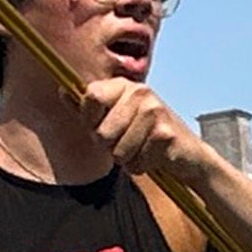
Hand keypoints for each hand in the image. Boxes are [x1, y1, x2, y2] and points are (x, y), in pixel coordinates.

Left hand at [87, 79, 206, 184]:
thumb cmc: (145, 136)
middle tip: (127, 142)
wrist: (189, 155)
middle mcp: (140, 92)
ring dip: (126, 158)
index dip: (90, 119)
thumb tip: (62, 90)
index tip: (102, 125)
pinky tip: (153, 157)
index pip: (91, 96)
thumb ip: (88, 107)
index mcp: (124, 85)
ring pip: (117, 151)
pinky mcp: (165, 134)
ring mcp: (155, 111)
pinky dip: (141, 166)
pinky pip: (135, 162)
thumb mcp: (115, 117)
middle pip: (101, 131)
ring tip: (141, 149)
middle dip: (109, 146)